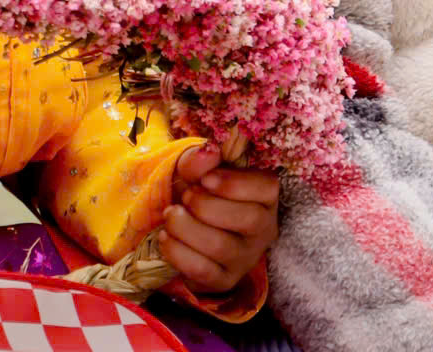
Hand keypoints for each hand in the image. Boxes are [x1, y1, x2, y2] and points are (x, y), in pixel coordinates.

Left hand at [162, 142, 279, 297]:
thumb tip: (209, 153)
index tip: (205, 180)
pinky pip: (204, 271)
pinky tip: (165, 237)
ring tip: (170, 214)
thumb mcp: (199, 169)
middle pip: (247, 219)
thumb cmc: (201, 190)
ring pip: (222, 247)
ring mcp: (246, 258)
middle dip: (207, 205)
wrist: (188, 224)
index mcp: (266, 196)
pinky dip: (179, 253)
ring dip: (188, 228)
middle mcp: (264, 229)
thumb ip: (201, 159)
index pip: (266, 188)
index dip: (234, 183)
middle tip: (185, 196)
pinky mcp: (225, 280)